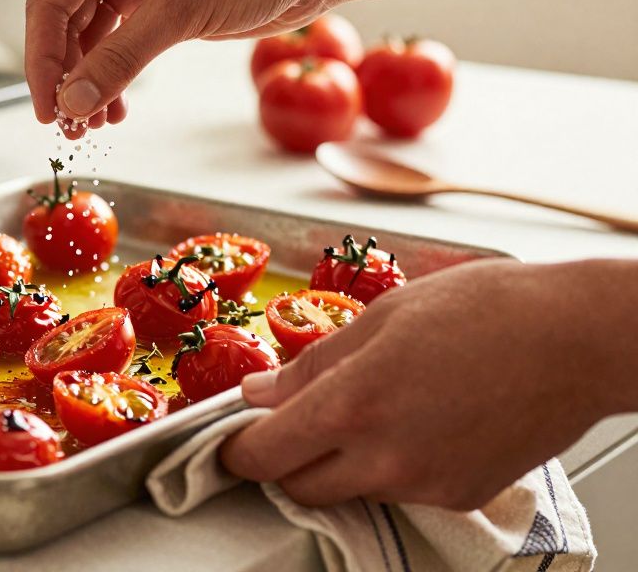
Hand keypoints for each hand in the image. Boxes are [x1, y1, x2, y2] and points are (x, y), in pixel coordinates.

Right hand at [24, 0, 325, 135]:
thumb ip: (119, 60)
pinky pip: (115, 42)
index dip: (43, 62)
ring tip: (94, 125)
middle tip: (71, 125)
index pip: (50, 3)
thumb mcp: (179, 12)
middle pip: (62, 24)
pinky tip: (116, 107)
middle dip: (66, 77)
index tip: (47, 108)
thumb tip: (73, 102)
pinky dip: (112, 76)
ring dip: (88, 83)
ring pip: (86, 38)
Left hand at [219, 258, 634, 509]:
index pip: (263, 454)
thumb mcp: (381, 317)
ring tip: (369, 407)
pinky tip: (414, 421)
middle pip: (297, 486)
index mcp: (353, 404)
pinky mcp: (459, 496)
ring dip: (337, 462)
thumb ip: (311, 364)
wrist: (577, 339)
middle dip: (282, 459)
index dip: (236, 449)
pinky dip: (388, 466)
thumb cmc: (489, 311)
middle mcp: (384, 457)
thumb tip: (260, 391)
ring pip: (349, 490)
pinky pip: (399, 491)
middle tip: (291, 421)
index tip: (230, 437)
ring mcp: (425, 484)